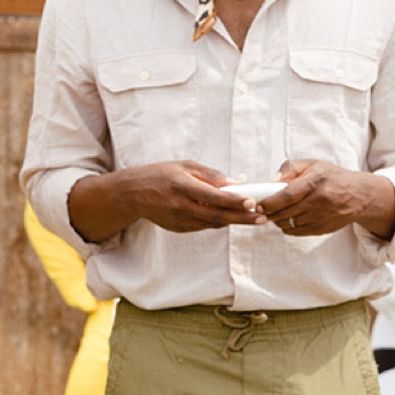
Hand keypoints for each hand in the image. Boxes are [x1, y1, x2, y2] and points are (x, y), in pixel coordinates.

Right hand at [69, 161, 273, 241]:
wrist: (133, 193)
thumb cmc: (162, 174)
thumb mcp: (185, 165)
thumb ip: (210, 175)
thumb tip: (236, 184)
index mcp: (181, 185)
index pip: (212, 197)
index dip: (233, 201)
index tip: (251, 202)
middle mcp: (179, 205)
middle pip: (216, 216)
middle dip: (241, 218)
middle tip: (261, 218)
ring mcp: (178, 220)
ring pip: (212, 224)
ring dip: (234, 222)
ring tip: (254, 219)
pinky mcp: (178, 228)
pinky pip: (203, 226)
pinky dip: (218, 222)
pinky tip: (231, 218)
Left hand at [259, 159, 394, 240]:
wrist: (359, 195)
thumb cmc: (331, 177)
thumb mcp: (313, 164)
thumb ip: (290, 168)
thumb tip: (271, 181)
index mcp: (315, 181)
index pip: (286, 196)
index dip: (269, 203)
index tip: (259, 204)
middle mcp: (318, 201)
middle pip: (284, 213)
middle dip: (268, 213)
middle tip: (262, 209)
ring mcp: (320, 217)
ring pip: (287, 224)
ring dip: (277, 220)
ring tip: (276, 212)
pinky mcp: (320, 229)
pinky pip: (295, 231)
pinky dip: (287, 226)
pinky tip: (289, 218)